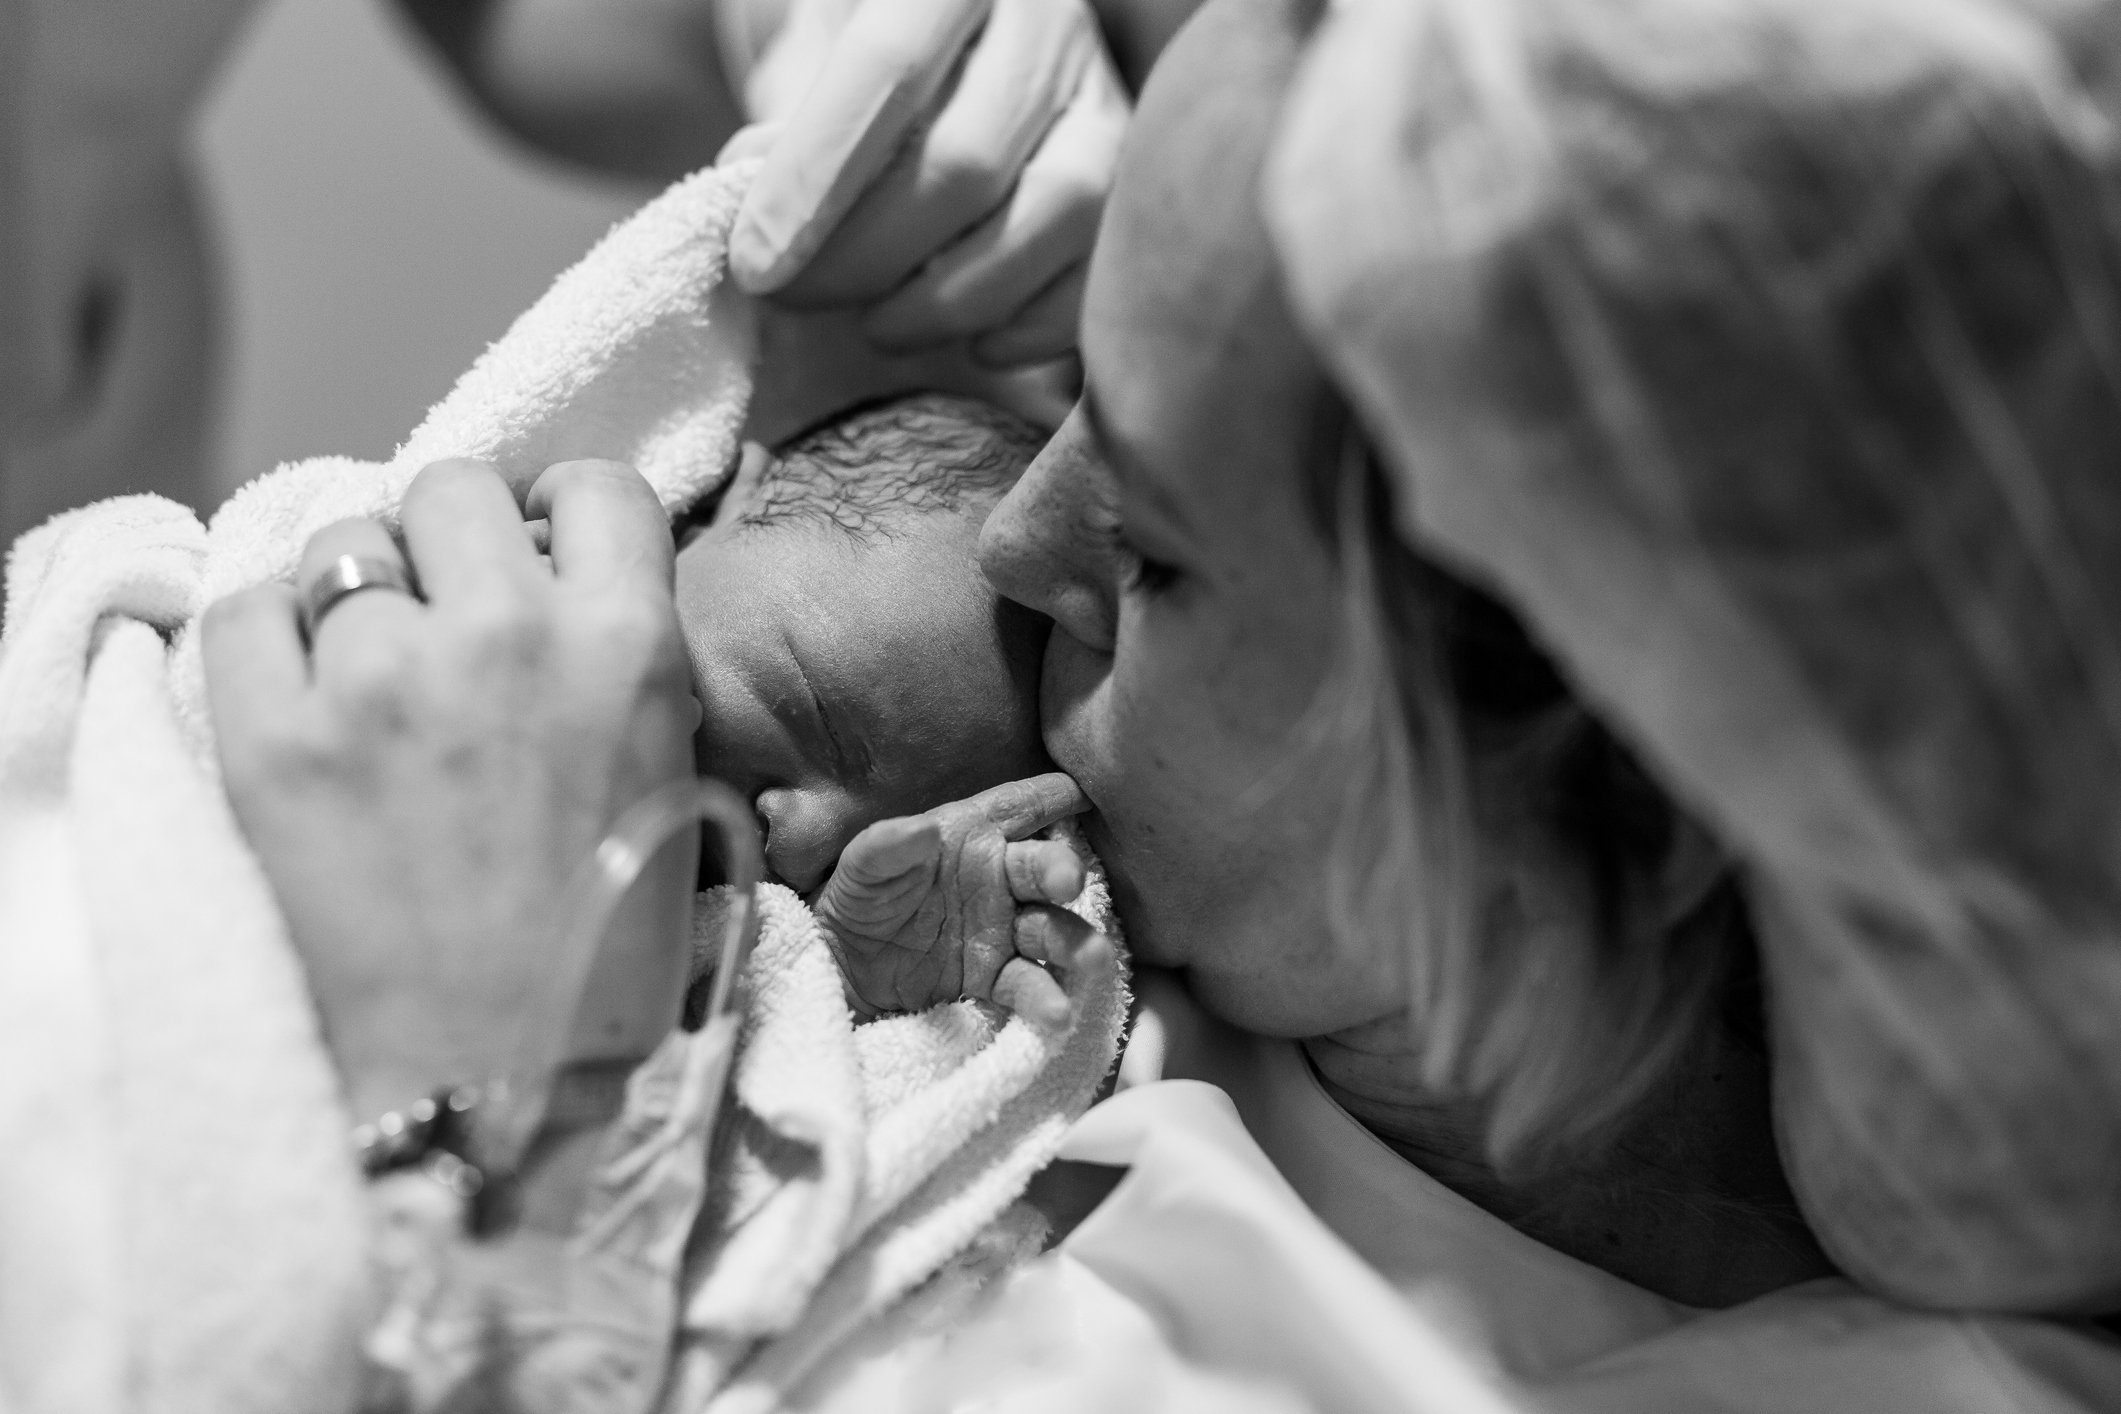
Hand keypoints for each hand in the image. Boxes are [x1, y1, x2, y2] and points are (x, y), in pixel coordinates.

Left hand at [202, 459, 700, 1123]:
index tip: (535, 551)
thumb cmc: (602, 954)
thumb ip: (621, 665)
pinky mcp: (272, 738)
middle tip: (447, 610)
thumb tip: (553, 592)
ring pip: (346, 544)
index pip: (593, 487)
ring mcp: (379, 681)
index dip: (558, 513)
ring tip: (371, 670)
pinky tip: (303, 692)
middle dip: (452, 541)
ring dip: (362, 592)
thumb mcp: (671, 781)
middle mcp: (506, 635)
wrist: (498, 1081)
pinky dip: (271, 636)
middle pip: (453, 490)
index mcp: (628, 646)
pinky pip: (246, 611)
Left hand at [727, 0, 1129, 366]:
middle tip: (795, 298)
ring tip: (878, 325)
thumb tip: (759, 206)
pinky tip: (972, 340)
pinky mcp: (1134, 182)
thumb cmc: (857, 48)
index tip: (756, 267)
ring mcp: (1104, 100)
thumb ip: (786, 116)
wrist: (950, 45)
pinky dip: (1032, 325)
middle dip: (867, 255)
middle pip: (966, 160)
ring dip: (949, 301)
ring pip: (1051, 217)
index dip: (815, 179)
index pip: (888, 68)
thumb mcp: (807, 48)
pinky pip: (1101, 270)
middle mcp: (1048, 18)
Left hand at [813, 773, 1089, 1024]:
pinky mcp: (995, 979)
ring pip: (1051, 929)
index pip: (1020, 807)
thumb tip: (924, 829)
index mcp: (972, 836)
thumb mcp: (862, 867)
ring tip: (1092, 959)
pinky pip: (1027, 985)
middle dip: (1062, 871)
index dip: (1054, 796)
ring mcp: (1003, 930)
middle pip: (1044, 868)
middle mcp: (999, 878)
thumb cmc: (858, 900)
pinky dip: (1045, 998)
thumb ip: (888, 845)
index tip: (1085, 793)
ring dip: (1075, 941)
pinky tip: (1055, 1013)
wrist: (840, 972)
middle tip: (1069, 881)